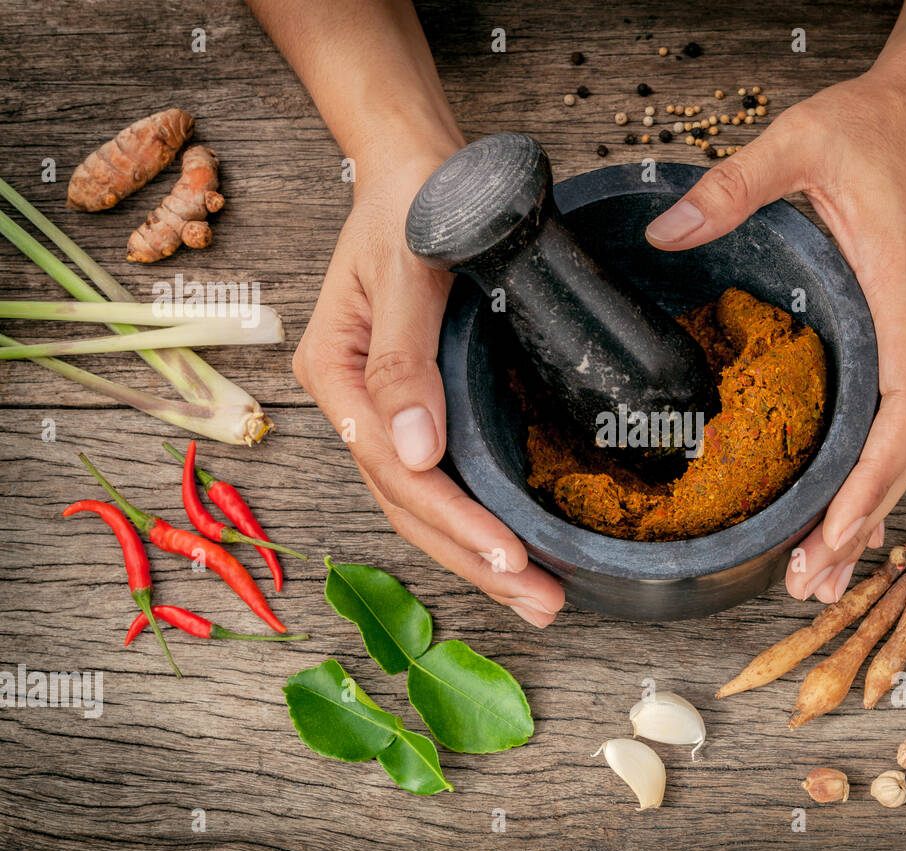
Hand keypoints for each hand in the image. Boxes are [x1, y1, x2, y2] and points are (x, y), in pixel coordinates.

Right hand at [294, 153, 564, 625]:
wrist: (420, 162)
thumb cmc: (412, 201)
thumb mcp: (405, 272)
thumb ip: (405, 363)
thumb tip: (417, 454)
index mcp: (335, 376)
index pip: (396, 472)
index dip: (455, 522)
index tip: (510, 559)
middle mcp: (353, 403)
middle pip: (410, 504)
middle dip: (475, 562)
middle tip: (541, 604)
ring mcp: (383, 409)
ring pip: (425, 502)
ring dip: (479, 555)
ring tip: (538, 596)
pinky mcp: (418, 404)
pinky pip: (444, 475)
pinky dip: (478, 516)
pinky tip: (515, 547)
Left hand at [646, 69, 905, 602]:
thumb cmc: (869, 130)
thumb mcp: (797, 143)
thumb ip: (733, 187)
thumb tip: (666, 234)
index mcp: (896, 296)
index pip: (903, 404)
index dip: (875, 474)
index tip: (839, 526)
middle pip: (901, 450)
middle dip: (861, 520)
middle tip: (811, 582)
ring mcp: (899, 341)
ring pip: (894, 449)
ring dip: (863, 515)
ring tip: (820, 578)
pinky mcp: (883, 342)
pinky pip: (880, 425)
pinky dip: (860, 480)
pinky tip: (833, 517)